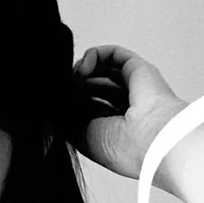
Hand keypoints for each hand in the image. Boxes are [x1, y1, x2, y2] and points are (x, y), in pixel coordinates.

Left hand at [69, 45, 187, 178]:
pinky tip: (83, 68)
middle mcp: (127, 109)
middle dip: (74, 85)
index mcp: (116, 130)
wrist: (151, 140)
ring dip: (81, 70)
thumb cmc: (122, 147)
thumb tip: (52, 102)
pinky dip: (94, 56)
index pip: (89, 108)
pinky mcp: (139, 70)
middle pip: (94, 87)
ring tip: (72, 78)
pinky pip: (112, 55)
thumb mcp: (82, 137)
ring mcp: (134, 88)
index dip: (72, 102)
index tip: (56, 102)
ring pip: (102, 69)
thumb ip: (66, 118)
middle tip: (62, 89)